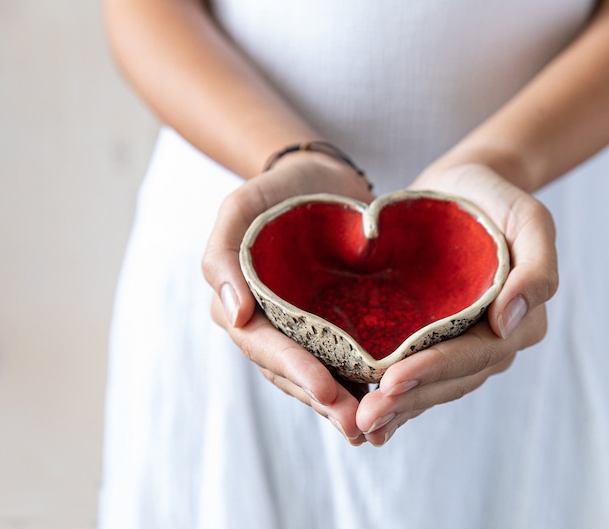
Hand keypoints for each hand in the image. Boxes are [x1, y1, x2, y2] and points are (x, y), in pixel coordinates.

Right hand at [202, 154, 374, 444]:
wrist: (320, 180)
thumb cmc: (278, 190)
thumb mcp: (242, 206)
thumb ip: (224, 256)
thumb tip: (233, 317)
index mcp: (241, 305)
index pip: (264, 346)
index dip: (294, 370)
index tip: (327, 391)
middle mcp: (268, 325)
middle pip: (290, 373)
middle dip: (322, 401)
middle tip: (357, 426)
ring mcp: (300, 329)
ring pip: (316, 375)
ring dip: (340, 405)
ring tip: (372, 429)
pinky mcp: (332, 326)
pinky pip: (341, 360)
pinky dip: (357, 384)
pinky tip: (384, 405)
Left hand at [355, 163, 558, 445]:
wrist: (465, 187)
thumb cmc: (497, 199)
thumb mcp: (529, 218)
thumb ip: (536, 268)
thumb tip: (510, 320)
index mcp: (521, 321)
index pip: (476, 354)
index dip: (435, 370)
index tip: (393, 380)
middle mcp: (495, 341)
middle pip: (452, 380)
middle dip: (409, 400)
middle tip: (366, 418)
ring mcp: (464, 344)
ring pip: (434, 387)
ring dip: (399, 408)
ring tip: (360, 424)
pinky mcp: (436, 340)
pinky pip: (420, 375)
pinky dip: (396, 398)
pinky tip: (365, 416)